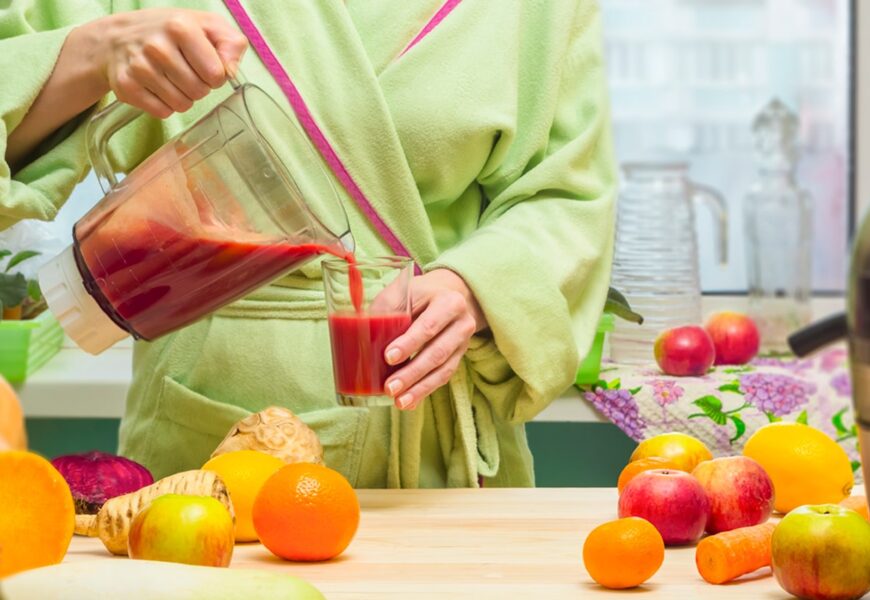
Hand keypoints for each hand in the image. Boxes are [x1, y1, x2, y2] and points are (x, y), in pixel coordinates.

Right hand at [78, 9, 247, 117]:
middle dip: (198, 87)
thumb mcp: (206, 25)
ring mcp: (139, 67)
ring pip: (181, 105)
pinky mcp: (126, 86)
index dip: (215, 75)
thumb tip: (231, 71)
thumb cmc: (169, 32)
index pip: (216, 74)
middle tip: (186, 72)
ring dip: (182, 97)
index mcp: (181, 27)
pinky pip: (162, 112)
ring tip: (171, 79)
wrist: (118, 36)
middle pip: (199, 92)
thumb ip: (231, 44)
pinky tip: (156, 87)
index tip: (204, 65)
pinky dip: (164, 105)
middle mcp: (157, 46)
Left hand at [384, 269, 486, 409]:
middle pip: (438, 352)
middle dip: (412, 373)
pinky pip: (443, 378)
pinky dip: (424, 391)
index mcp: (449, 302)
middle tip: (390, 387)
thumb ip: (385, 310)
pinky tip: (408, 402)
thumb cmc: (418, 294)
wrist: (449, 293)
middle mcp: (462, 323)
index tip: (388, 357)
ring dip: (419, 388)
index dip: (409, 343)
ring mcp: (463, 343)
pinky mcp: (458, 358)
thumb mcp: (402, 292)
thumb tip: (361, 337)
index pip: (429, 326)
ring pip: (443, 370)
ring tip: (398, 402)